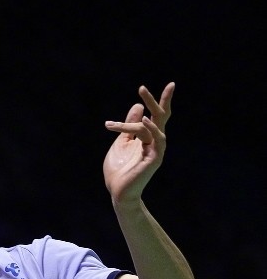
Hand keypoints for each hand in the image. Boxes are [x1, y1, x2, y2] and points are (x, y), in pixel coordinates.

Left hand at [103, 82, 173, 203]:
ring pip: (153, 128)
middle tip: (144, 87)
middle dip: (158, 101)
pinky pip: (156, 142)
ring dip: (137, 120)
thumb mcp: (121, 142)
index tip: (148, 87)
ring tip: (133, 107)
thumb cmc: (119, 169)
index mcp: (147, 138)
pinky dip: (151, 131)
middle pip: (161, 118)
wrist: (118, 191)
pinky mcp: (154, 160)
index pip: (156, 116)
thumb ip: (129, 126)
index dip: (156, 101)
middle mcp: (155, 142)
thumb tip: (139, 107)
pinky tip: (145, 122)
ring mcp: (156, 151)